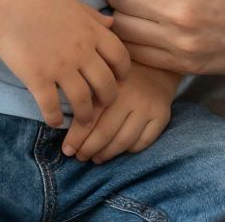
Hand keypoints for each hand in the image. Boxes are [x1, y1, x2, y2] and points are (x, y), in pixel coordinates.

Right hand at [0, 0, 130, 128]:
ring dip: (85, 115)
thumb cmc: (36, 1)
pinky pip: (52, 106)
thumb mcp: (71, 2)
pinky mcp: (38, 78)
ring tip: (83, 121)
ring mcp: (60, 66)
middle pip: (106, 83)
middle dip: (109, 98)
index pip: (120, 56)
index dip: (123, 71)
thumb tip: (112, 24)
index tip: (119, 79)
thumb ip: (93, 16)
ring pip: (82, 100)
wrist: (3, 7)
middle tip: (103, 104)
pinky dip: (55, 118)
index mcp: (91, 31)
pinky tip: (54, 122)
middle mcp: (81, 51)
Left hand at [61, 64, 178, 162]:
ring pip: (124, 141)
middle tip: (79, 157)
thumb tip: (62, 122)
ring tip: (96, 158)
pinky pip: (142, 142)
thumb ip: (86, 96)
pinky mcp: (162, 116)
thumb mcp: (101, 78)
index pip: (89, 118)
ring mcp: (148, 108)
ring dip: (106, 154)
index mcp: (111, 86)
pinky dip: (128, 151)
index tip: (67, 150)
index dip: (76, 138)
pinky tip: (118, 151)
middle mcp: (131, 97)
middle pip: (105, 133)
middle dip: (88, 149)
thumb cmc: (120, 75)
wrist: (156, 65)